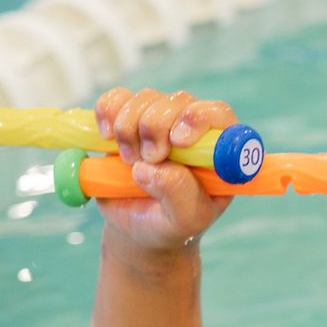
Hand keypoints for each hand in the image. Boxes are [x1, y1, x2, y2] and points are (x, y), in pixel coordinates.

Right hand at [92, 87, 235, 258]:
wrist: (140, 229)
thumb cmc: (172, 224)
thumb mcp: (185, 220)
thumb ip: (179, 194)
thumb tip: (148, 167)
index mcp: (218, 150)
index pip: (218, 114)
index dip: (198, 118)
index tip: (178, 141)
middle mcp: (193, 128)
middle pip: (179, 101)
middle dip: (156, 127)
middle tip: (148, 159)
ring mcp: (161, 121)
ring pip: (146, 98)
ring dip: (130, 127)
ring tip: (130, 162)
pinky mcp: (129, 119)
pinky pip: (116, 99)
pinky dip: (107, 112)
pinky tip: (107, 137)